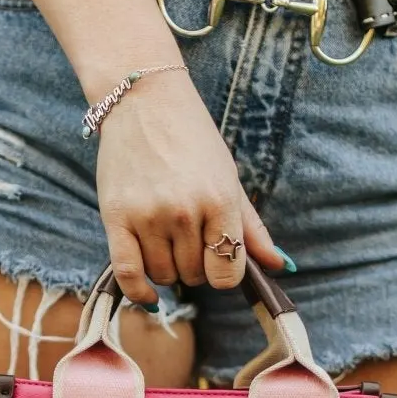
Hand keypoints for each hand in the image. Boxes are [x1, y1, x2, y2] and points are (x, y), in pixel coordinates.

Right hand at [93, 72, 282, 303]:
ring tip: (167, 243)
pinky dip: (139, 293)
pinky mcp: (116, 217)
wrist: (144, 101)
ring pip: (164, 275)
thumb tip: (280, 266)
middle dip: (195, 267)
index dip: (224, 274)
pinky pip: (128, 273)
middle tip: (189, 240)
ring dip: (168, 270)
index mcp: (219, 200)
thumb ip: (252, 227)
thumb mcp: (229, 179)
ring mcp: (149, 215)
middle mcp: (185, 211)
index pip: (228, 271)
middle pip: (194, 276)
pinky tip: (150, 296)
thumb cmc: (193, 141)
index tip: (217, 261)